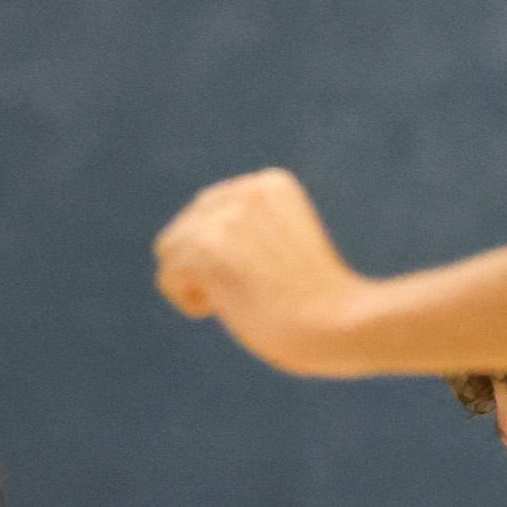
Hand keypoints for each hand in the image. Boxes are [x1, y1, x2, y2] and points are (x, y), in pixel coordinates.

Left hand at [153, 168, 372, 372]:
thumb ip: (243, 231)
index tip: (253, 275)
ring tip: (234, 299)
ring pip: (170, 250)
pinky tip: (222, 308)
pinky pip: (168, 276)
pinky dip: (187, 301)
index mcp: (271, 184)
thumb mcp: (282, 246)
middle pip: (184, 227)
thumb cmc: (316, 301)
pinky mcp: (207, 249)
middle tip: (244, 290)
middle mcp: (246, 192)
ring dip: (194, 282)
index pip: (209, 209)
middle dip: (201, 264)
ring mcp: (225, 219)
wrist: (338, 323)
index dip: (219, 251)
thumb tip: (176, 244)